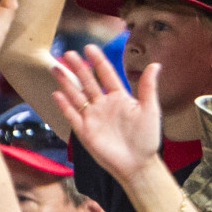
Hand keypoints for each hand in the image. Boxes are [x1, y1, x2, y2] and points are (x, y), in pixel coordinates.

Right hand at [49, 49, 160, 185]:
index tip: (89, 47)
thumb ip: (148, 88)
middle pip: (88, 82)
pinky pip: (72, 116)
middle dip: (78, 68)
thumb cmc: (147, 138)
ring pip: (77, 96)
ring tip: (56, 68)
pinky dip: (64, 105)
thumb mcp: (150, 110)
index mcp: (119, 98)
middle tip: (68, 53)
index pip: (106, 75)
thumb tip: (155, 64)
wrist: (138, 165)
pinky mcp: (85, 132)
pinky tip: (57, 94)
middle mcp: (104, 105)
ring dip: (67, 82)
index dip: (98, 61)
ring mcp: (93, 117)